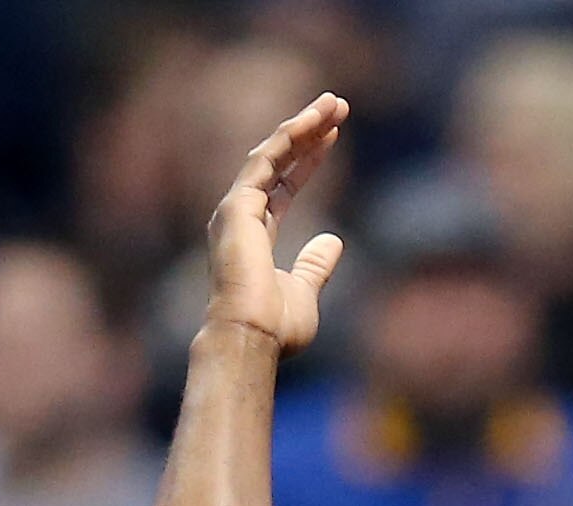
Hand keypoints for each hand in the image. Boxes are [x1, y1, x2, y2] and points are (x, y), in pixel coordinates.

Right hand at [205, 94, 348, 355]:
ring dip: (302, 125)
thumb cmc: (276, 325)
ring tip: (332, 103)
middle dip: (308, 132)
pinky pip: (266, 160)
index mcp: (254, 235)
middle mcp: (241, 215)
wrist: (253, 336)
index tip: (333, 138)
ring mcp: (236, 208)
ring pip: (272, 153)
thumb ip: (316, 264)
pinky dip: (289, 138)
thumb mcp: (305, 291)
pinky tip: (313, 120)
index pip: (284, 186)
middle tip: (336, 107)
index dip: (308, 160)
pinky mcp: (237, 205)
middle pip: (278, 161)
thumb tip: (333, 240)